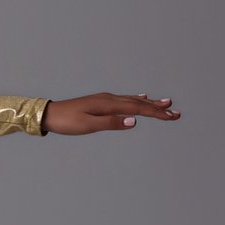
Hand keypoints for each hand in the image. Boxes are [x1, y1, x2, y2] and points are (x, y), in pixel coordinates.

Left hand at [42, 92, 179, 134]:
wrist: (48, 114)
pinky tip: (140, 98)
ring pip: (133, 100)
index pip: (137, 108)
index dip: (156, 113)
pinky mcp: (101, 103)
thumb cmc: (66, 121)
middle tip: (176, 113)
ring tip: (165, 103)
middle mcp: (109, 99)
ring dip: (150, 104)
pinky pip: (124, 100)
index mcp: (108, 104)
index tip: (172, 116)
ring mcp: (105, 99)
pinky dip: (136, 100)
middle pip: (138, 103)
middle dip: (158, 109)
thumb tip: (134, 121)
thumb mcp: (88, 125)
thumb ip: (111, 123)